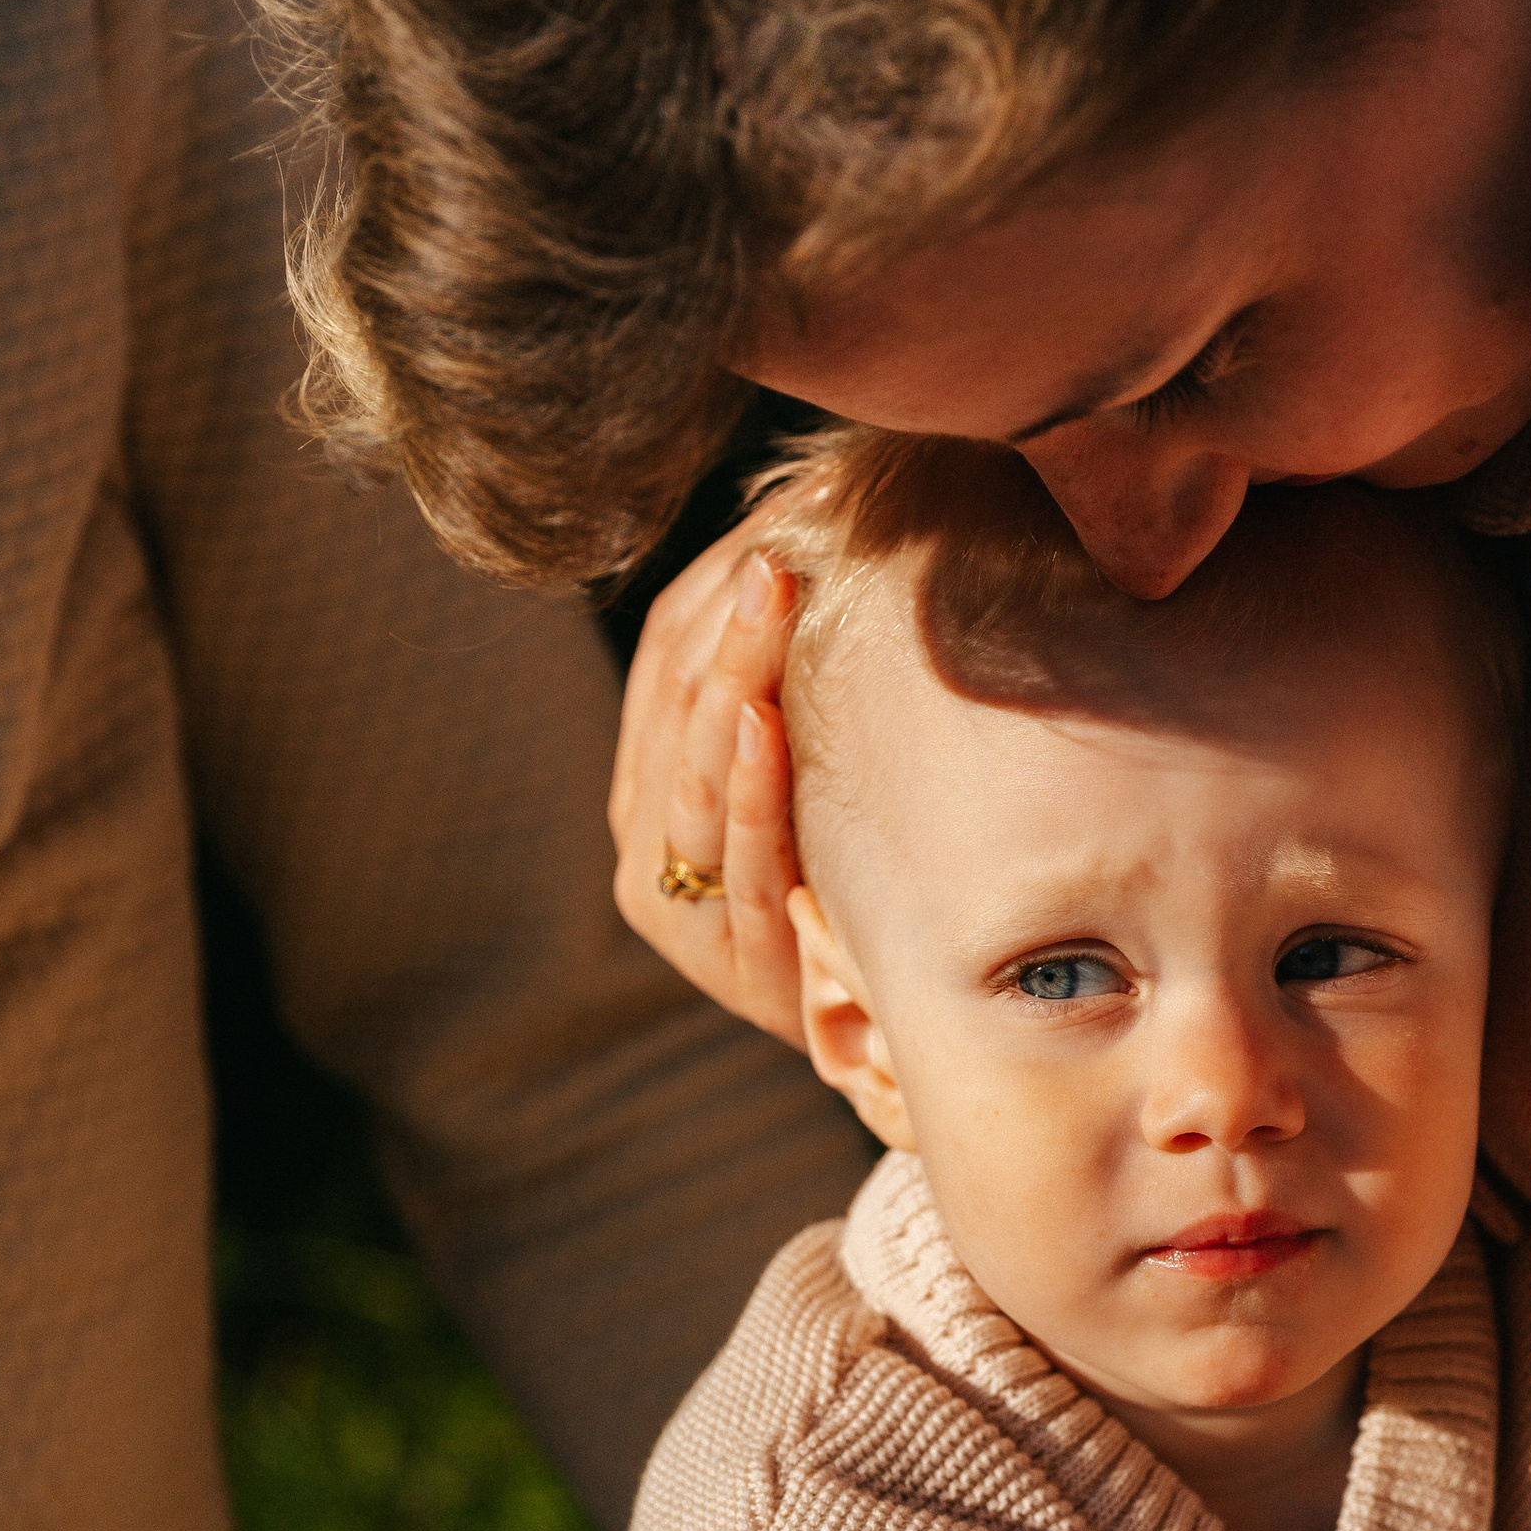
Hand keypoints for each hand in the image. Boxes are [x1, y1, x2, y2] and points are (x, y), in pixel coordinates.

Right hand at [608, 514, 808, 1045]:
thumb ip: (792, 680)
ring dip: (735, 673)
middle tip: (789, 530)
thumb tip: (824, 525)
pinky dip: (748, 790)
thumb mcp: (813, 771)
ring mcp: (677, 902)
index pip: (668, 656)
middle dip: (732, 610)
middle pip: (678, 702)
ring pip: (696, 769)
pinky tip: (765, 723)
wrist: (883, 1025)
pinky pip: (734, 859)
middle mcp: (646, 839)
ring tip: (771, 590)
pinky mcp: (727, 957)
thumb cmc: (853, 874)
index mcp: (651, 780)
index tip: (789, 505)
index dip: (721, 577)